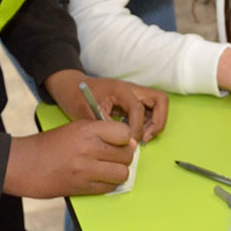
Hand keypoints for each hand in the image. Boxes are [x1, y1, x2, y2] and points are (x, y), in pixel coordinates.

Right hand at [3, 120, 133, 197]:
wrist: (24, 164)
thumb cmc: (50, 144)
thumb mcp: (75, 128)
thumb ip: (101, 132)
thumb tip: (130, 143)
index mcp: (87, 130)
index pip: (124, 134)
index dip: (125, 139)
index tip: (119, 142)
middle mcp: (89, 148)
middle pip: (126, 154)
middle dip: (125, 157)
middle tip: (115, 157)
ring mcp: (85, 170)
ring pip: (122, 173)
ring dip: (119, 172)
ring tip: (109, 169)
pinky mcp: (81, 188)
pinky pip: (109, 188)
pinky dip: (108, 184)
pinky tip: (99, 179)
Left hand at [46, 69, 167, 142]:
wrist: (70, 87)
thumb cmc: (77, 97)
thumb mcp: (87, 113)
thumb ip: (105, 126)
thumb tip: (122, 142)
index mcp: (120, 90)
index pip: (138, 108)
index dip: (136, 128)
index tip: (128, 143)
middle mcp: (131, 89)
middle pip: (160, 100)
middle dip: (158, 121)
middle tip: (146, 138)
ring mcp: (133, 94)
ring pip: (157, 105)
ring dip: (154, 123)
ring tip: (140, 139)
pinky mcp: (131, 101)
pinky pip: (148, 111)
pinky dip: (146, 123)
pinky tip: (133, 135)